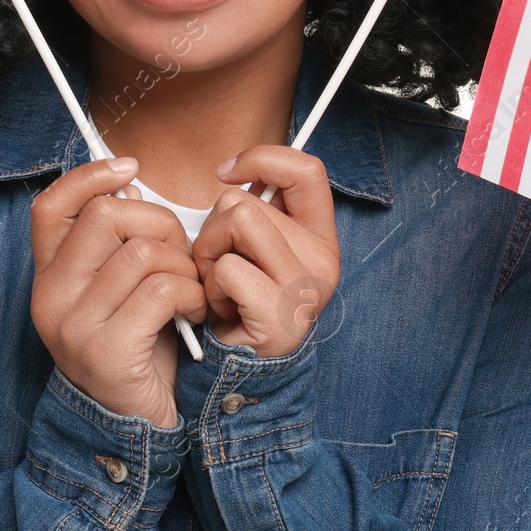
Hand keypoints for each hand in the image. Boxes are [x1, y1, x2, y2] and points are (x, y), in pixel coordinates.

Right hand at [30, 157, 206, 427]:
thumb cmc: (138, 347)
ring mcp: (74, 326)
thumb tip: (128, 182)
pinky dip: (190, 294)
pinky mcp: (106, 352)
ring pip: (141, 251)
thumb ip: (116, 243)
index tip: (130, 168)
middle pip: (105, 216)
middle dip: (159, 223)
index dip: (90, 175)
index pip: (51, 205)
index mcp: (49, 277)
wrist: (134, 427)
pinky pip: (160, 290)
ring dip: (183, 265)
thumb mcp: (118, 290)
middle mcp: (51, 298)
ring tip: (190, 290)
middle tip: (179, 254)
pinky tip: (192, 312)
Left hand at [192, 146, 340, 358]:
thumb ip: (258, 208)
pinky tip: (220, 308)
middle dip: (213, 229)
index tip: (227, 174)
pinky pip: (228, 267)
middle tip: (219, 266)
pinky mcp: (279, 311)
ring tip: (217, 283)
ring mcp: (304, 286)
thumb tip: (232, 171)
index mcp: (321, 237)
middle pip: (247, 201)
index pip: (307, 170)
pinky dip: (210, 286)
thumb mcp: (256, 248)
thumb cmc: (239, 302)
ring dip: (208, 252)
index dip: (262, 159)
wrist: (242, 371)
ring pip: (235, 223)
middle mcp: (323, 259)